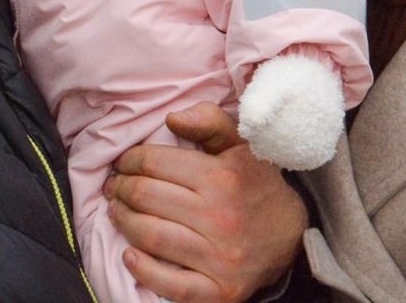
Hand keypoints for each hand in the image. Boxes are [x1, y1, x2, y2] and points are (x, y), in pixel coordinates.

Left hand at [105, 102, 306, 301]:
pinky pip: (172, 286)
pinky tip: (129, 255)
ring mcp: (220, 258)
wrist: (290, 235)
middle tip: (115, 186)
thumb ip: (209, 120)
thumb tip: (171, 118)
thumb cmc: (256, 183)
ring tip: (117, 212)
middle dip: (122, 188)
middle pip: (147, 197)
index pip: (155, 163)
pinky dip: (143, 270)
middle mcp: (221, 217)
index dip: (130, 160)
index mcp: (223, 177)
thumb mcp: (242, 143)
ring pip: (152, 237)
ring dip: (123, 222)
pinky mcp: (220, 291)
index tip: (124, 163)